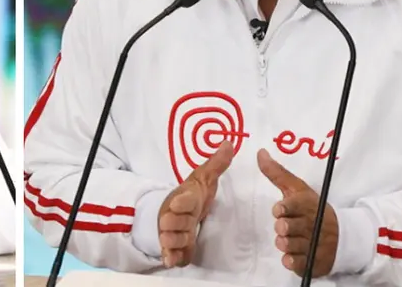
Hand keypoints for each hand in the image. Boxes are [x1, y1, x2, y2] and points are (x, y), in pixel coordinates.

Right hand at [157, 142, 234, 267]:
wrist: (176, 213)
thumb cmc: (192, 195)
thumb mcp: (204, 179)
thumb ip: (216, 164)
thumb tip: (230, 142)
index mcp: (183, 198)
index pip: (182, 199)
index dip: (182, 202)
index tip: (182, 203)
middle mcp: (173, 215)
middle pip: (172, 220)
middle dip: (177, 223)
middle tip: (186, 224)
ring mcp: (172, 232)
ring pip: (172, 238)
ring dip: (177, 239)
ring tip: (184, 240)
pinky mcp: (173, 248)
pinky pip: (171, 254)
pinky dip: (171, 256)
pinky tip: (172, 260)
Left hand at [258, 149, 337, 277]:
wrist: (342, 236)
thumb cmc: (312, 209)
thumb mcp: (297, 189)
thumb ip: (277, 172)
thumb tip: (260, 152)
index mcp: (307, 205)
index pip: (291, 206)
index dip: (282, 209)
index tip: (279, 209)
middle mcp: (312, 225)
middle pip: (288, 227)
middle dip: (283, 227)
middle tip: (283, 226)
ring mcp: (314, 245)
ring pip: (290, 246)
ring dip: (284, 243)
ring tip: (286, 240)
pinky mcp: (314, 262)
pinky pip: (297, 264)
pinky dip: (292, 261)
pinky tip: (292, 256)